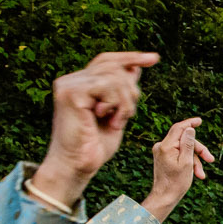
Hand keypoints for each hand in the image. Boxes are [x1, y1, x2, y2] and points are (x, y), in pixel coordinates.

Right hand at [36, 51, 158, 205]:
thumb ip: (122, 91)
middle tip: (128, 115)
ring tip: (118, 121)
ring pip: (114, 76)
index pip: (106, 61)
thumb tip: (135, 67)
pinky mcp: (70, 93)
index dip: (130, 58)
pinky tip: (110, 121)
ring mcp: (68, 85)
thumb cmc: (94, 145)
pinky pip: (107, 86)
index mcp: (79, 84)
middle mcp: (70, 80)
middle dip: (131, 90)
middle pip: (113, 66)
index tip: (154, 58)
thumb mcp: (116, 113)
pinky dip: (118, 104)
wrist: (78, 166)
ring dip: (126, 102)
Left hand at [140, 116, 210, 223]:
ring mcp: (162, 152)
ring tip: (201, 174)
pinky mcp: (164, 158)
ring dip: (195, 160)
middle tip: (210, 159)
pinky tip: (195, 173)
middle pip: (184, 141)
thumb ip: (188, 144)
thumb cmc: (176, 182)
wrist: (165, 197)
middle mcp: (161, 147)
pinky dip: (188, 162)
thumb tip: (190, 129)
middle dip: (198, 150)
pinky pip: (179, 155)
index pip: (179, 128)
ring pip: (184, 149)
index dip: (190, 124)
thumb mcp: (187, 162)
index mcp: (165, 146)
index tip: (200, 121)